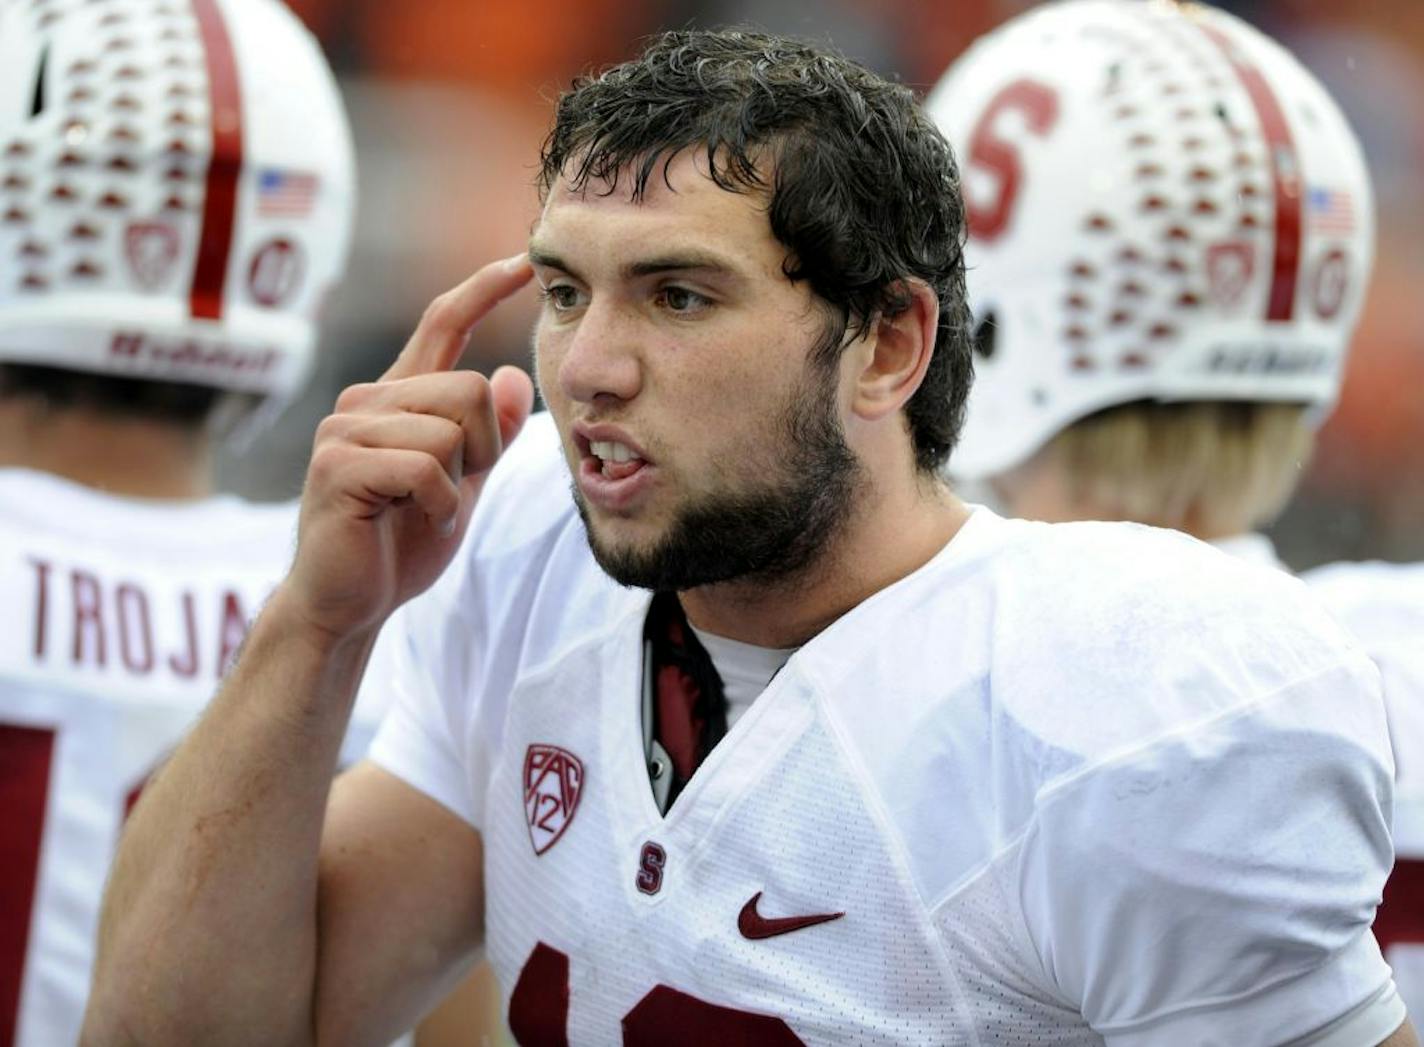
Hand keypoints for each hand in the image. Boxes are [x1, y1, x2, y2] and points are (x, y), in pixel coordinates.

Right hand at [285, 253, 535, 640]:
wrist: (349, 602)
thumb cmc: (401, 542)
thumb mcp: (463, 483)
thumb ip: (488, 434)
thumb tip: (512, 375)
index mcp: (398, 397)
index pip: (443, 323)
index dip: (483, 288)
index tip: (523, 261)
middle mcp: (367, 400)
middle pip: (471, 388)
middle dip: (485, 448)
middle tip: (456, 489)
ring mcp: (345, 429)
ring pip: (450, 430)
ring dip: (459, 483)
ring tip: (427, 509)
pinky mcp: (338, 465)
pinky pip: (425, 467)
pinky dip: (441, 505)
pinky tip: (419, 522)